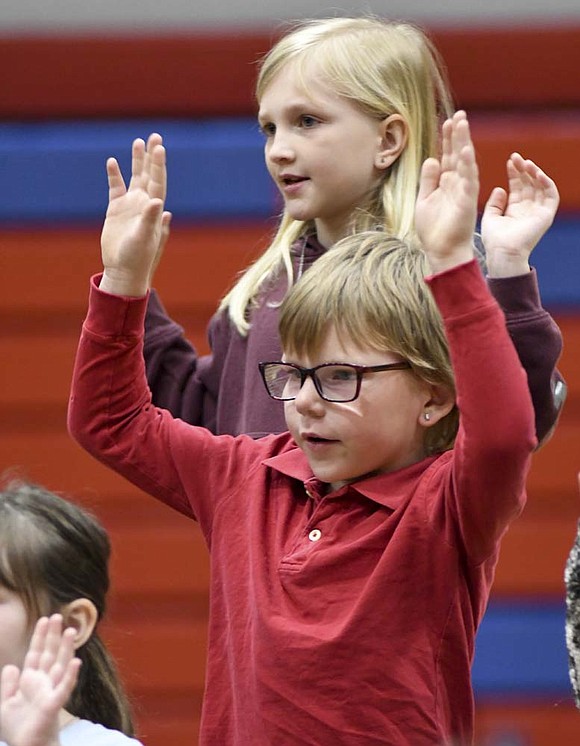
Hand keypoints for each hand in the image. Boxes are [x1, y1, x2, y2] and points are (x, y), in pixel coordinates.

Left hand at [0, 615, 80, 745]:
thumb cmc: (19, 728)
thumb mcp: (5, 704)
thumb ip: (8, 685)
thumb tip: (11, 666)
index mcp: (31, 680)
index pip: (36, 653)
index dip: (40, 637)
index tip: (44, 619)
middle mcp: (43, 682)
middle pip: (50, 654)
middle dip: (53, 636)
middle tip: (58, 616)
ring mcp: (50, 690)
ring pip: (60, 665)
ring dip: (65, 648)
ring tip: (70, 631)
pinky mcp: (54, 703)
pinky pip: (64, 687)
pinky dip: (70, 674)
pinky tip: (75, 662)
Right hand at [100, 133, 171, 296]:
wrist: (123, 270)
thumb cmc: (138, 258)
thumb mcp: (145, 239)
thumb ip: (150, 220)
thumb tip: (158, 202)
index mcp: (153, 209)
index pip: (158, 182)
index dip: (158, 165)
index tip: (160, 147)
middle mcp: (144, 204)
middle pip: (149, 175)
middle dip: (152, 157)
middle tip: (155, 136)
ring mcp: (130, 206)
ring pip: (134, 178)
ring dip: (136, 161)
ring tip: (138, 142)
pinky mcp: (116, 211)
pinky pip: (116, 188)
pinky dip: (115, 176)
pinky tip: (113, 162)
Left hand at [415, 111, 478, 273]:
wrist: (441, 251)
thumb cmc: (434, 230)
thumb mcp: (424, 200)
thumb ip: (428, 180)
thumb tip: (431, 158)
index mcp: (446, 183)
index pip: (448, 156)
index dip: (447, 139)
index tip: (447, 121)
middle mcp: (457, 184)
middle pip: (457, 154)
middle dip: (457, 134)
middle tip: (459, 114)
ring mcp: (463, 191)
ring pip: (465, 162)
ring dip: (464, 143)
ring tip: (462, 124)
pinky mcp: (466, 201)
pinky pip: (468, 180)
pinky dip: (467, 165)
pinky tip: (466, 151)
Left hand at [482, 153, 558, 277]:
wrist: (502, 253)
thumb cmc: (494, 240)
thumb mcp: (490, 217)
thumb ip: (495, 203)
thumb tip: (500, 188)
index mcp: (515, 210)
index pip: (518, 186)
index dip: (515, 173)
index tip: (510, 161)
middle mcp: (528, 209)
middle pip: (529, 184)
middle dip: (523, 169)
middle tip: (516, 157)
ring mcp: (538, 211)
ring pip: (540, 186)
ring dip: (534, 173)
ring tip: (526, 163)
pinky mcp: (546, 215)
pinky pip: (551, 195)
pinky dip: (546, 183)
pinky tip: (537, 173)